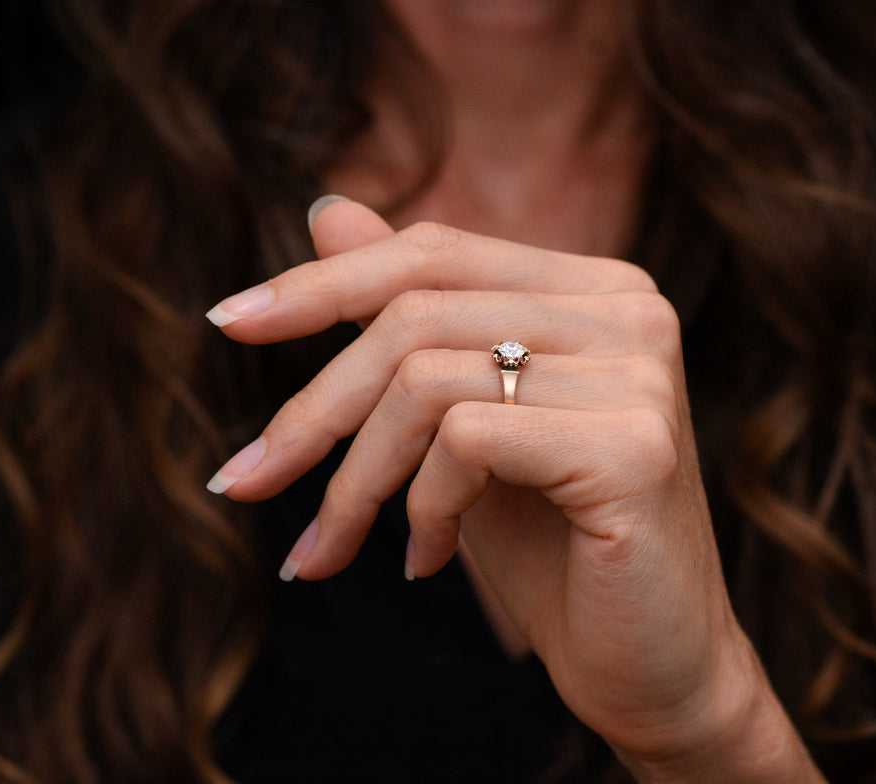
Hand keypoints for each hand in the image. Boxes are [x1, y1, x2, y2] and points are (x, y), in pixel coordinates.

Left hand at [206, 198, 822, 781]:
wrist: (650, 667)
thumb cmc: (552, 549)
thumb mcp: (457, 426)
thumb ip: (406, 319)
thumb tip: (324, 209)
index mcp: (592, 291)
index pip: (433, 252)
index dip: (322, 282)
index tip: (225, 320)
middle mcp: (629, 311)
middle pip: (415, 314)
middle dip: (313, 408)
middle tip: (246, 482)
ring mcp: (640, 372)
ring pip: (426, 380)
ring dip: (355, 480)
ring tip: (336, 549)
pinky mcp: (635, 445)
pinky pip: (467, 442)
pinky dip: (423, 510)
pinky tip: (428, 562)